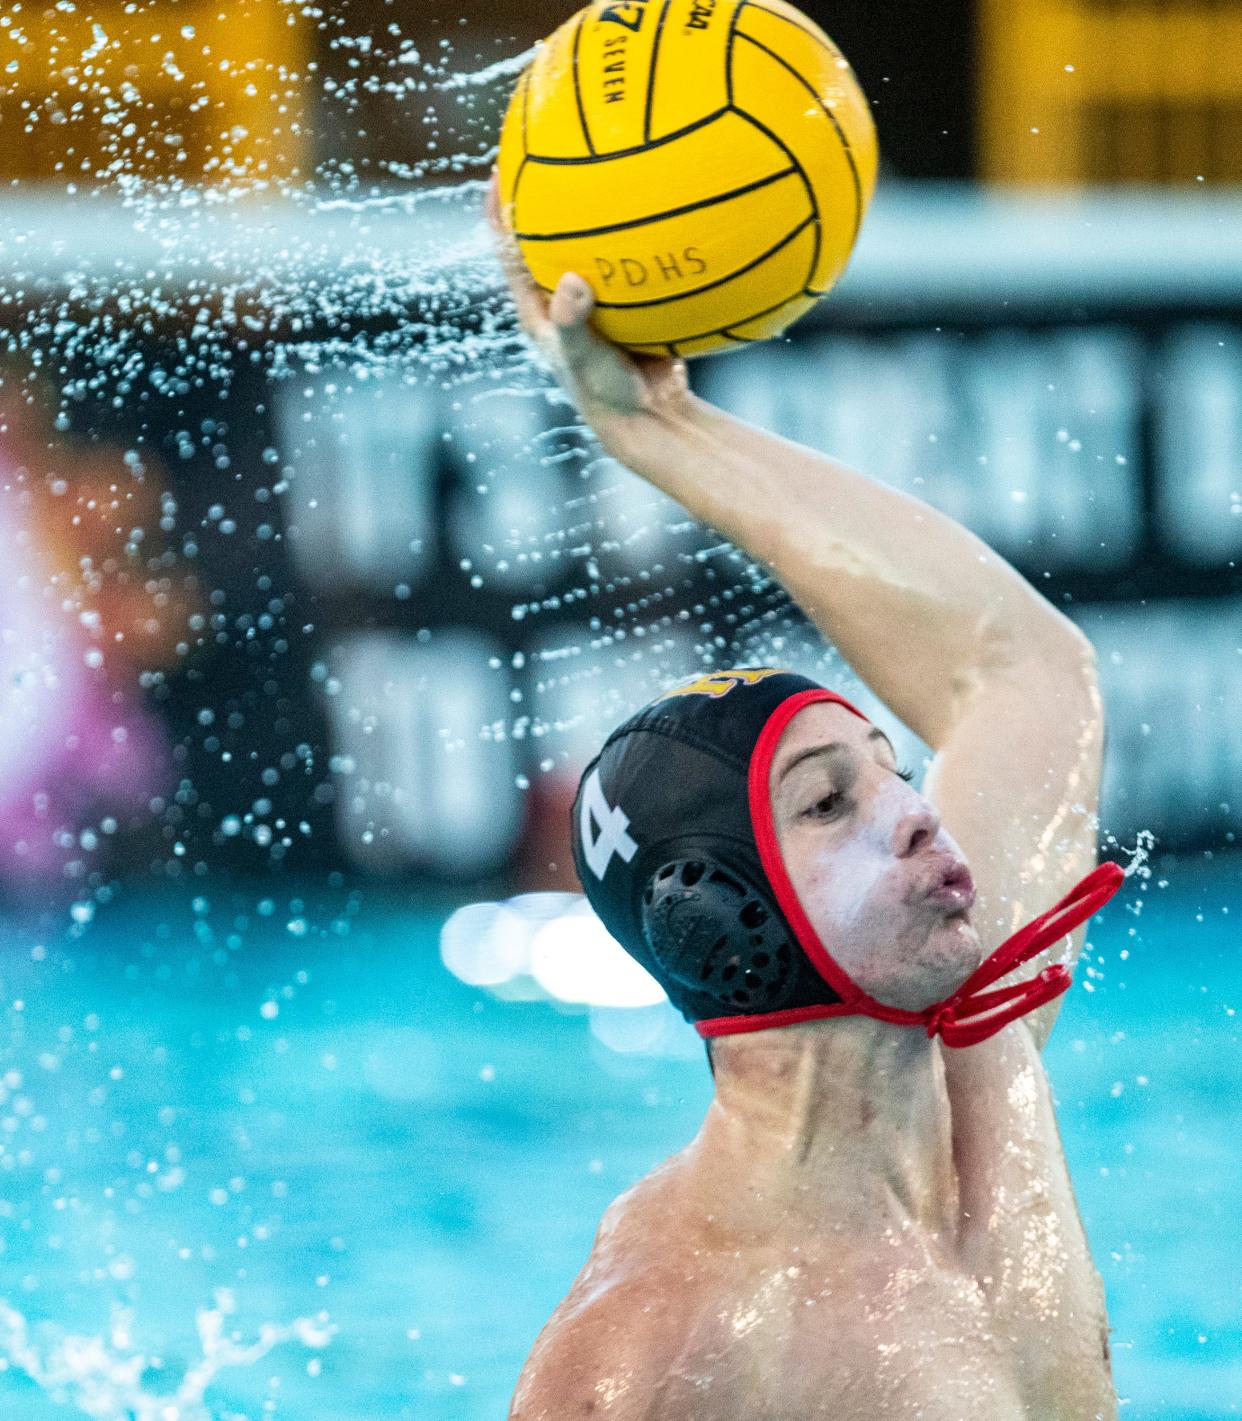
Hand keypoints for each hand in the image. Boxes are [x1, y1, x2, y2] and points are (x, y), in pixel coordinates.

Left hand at [485, 169, 693, 455]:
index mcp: (538, 306)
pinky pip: (637, 261)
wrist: (651, 417)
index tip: (499, 169)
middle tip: (556, 148)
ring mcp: (599, 298)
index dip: (498, 210)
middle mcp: (564, 296)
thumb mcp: (584, 357)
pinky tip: (669, 208)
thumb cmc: (607, 392)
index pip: (507, 248)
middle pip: (548, 235)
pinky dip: (647, 238)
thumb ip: (573, 322)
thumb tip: (572, 282)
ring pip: (594, 245)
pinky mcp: (633, 302)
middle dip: (548, 195)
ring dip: (600, 212)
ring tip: (616, 164)